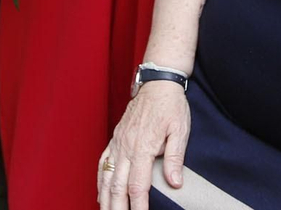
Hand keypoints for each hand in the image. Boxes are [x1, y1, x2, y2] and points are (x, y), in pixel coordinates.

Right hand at [99, 82, 190, 209]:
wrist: (158, 83)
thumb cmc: (171, 106)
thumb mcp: (180, 130)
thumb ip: (175, 158)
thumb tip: (175, 183)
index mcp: (142, 147)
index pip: (137, 185)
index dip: (138, 206)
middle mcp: (126, 147)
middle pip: (117, 186)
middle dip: (117, 208)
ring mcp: (118, 143)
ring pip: (106, 177)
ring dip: (106, 199)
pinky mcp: (115, 139)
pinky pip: (102, 163)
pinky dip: (100, 181)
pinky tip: (101, 194)